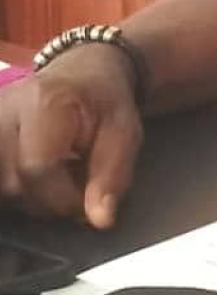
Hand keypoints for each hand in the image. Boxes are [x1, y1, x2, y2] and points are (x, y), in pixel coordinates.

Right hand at [0, 44, 142, 227]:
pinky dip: (16, 186)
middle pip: (13, 184)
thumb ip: (113, 176)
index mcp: (44, 103)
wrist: (82, 73)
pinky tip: (33, 176)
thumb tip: (100, 220)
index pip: (38, 169)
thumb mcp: (125, 132)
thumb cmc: (105, 102)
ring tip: (55, 172)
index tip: (88, 200)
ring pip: (0, 189)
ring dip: (29, 195)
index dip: (64, 198)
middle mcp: (4, 112)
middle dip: (48, 199)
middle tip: (76, 180)